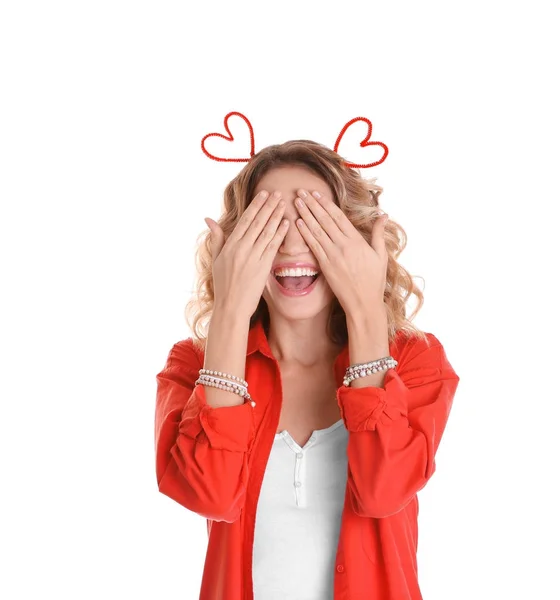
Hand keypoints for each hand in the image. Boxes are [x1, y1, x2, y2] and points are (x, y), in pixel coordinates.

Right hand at [204, 190, 288, 317]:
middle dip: (268, 206)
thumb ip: (216, 238)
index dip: (255, 206)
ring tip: (284, 204)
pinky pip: (273, 246)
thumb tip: (208, 219)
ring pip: (267, 232)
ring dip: (276, 216)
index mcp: (230, 246)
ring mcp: (253, 258)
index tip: (263, 194)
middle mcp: (242, 249)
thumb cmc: (223, 284)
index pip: (245, 220)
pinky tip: (286, 223)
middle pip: (257, 222)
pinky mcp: (263, 267)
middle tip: (278, 193)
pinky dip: (280, 234)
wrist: (231, 307)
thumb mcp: (216, 259)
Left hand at [293, 189, 388, 313]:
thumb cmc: (374, 281)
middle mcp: (344, 246)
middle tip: (300, 191)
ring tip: (296, 202)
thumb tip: (383, 215)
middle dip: (312, 204)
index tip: (316, 193)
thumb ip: (379, 234)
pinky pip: (313, 246)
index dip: (326, 203)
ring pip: (316, 230)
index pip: (338, 217)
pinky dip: (305, 233)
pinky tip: (297, 223)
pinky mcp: (325, 266)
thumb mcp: (381, 256)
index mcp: (357, 241)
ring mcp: (333, 256)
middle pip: (325, 220)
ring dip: (305, 214)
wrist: (364, 303)